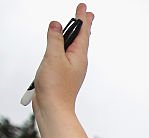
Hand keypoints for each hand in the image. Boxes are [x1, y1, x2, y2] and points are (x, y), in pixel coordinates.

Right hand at [32, 3, 93, 137]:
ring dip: (75, 35)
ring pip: (73, 47)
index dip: (82, 19)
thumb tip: (56, 24)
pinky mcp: (62, 74)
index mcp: (79, 57)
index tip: (85, 8)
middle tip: (87, 14)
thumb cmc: (55, 87)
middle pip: (80, 39)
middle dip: (82, 25)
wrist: (53, 108)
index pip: (82, 33)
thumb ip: (55, 40)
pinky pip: (65, 55)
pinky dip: (65, 47)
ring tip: (78, 27)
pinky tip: (63, 48)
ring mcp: (71, 68)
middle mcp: (77, 62)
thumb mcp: (53, 58)